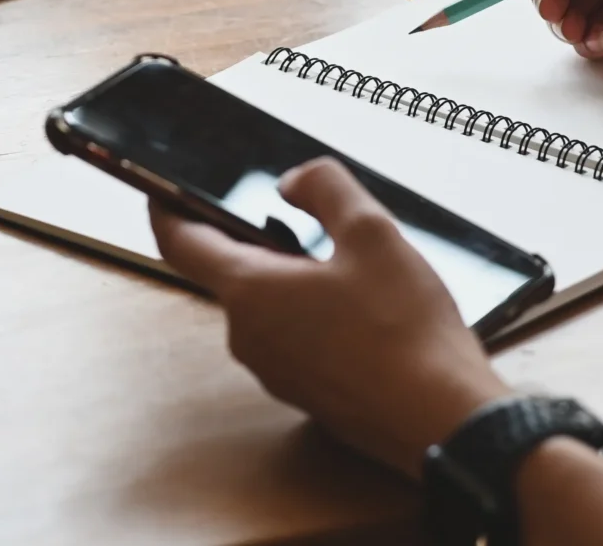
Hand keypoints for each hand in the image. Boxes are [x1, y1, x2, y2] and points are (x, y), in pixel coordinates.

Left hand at [151, 158, 505, 475]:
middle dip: (253, 238)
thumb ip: (325, 188)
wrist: (443, 421)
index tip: (159, 187)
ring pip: (264, 308)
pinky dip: (308, 313)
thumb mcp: (372, 233)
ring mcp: (275, 372)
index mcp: (250, 293)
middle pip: (229, 273)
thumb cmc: (407, 331)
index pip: (179, 243)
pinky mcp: (305, 394)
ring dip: (287, 278)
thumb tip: (292, 181)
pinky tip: (358, 307)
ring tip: (340, 258)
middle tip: (293, 211)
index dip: (165, 208)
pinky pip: (291, 339)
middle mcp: (248, 338)